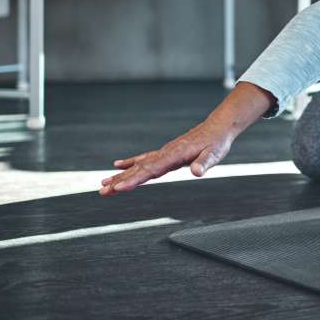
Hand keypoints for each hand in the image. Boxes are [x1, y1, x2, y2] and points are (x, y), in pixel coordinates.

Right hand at [99, 82, 273, 195]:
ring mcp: (164, 153)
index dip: (134, 179)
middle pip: (139, 169)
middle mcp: (165, 153)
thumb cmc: (216, 142)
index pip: (151, 170)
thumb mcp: (215, 154)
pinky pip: (144, 159)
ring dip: (120, 175)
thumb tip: (197, 172)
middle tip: (102, 191)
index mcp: (174, 155)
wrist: (217, 128)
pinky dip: (131, 163)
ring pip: (138, 165)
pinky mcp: (165, 153)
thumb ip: (204, 163)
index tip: (118, 188)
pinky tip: (118, 166)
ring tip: (103, 185)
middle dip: (120, 181)